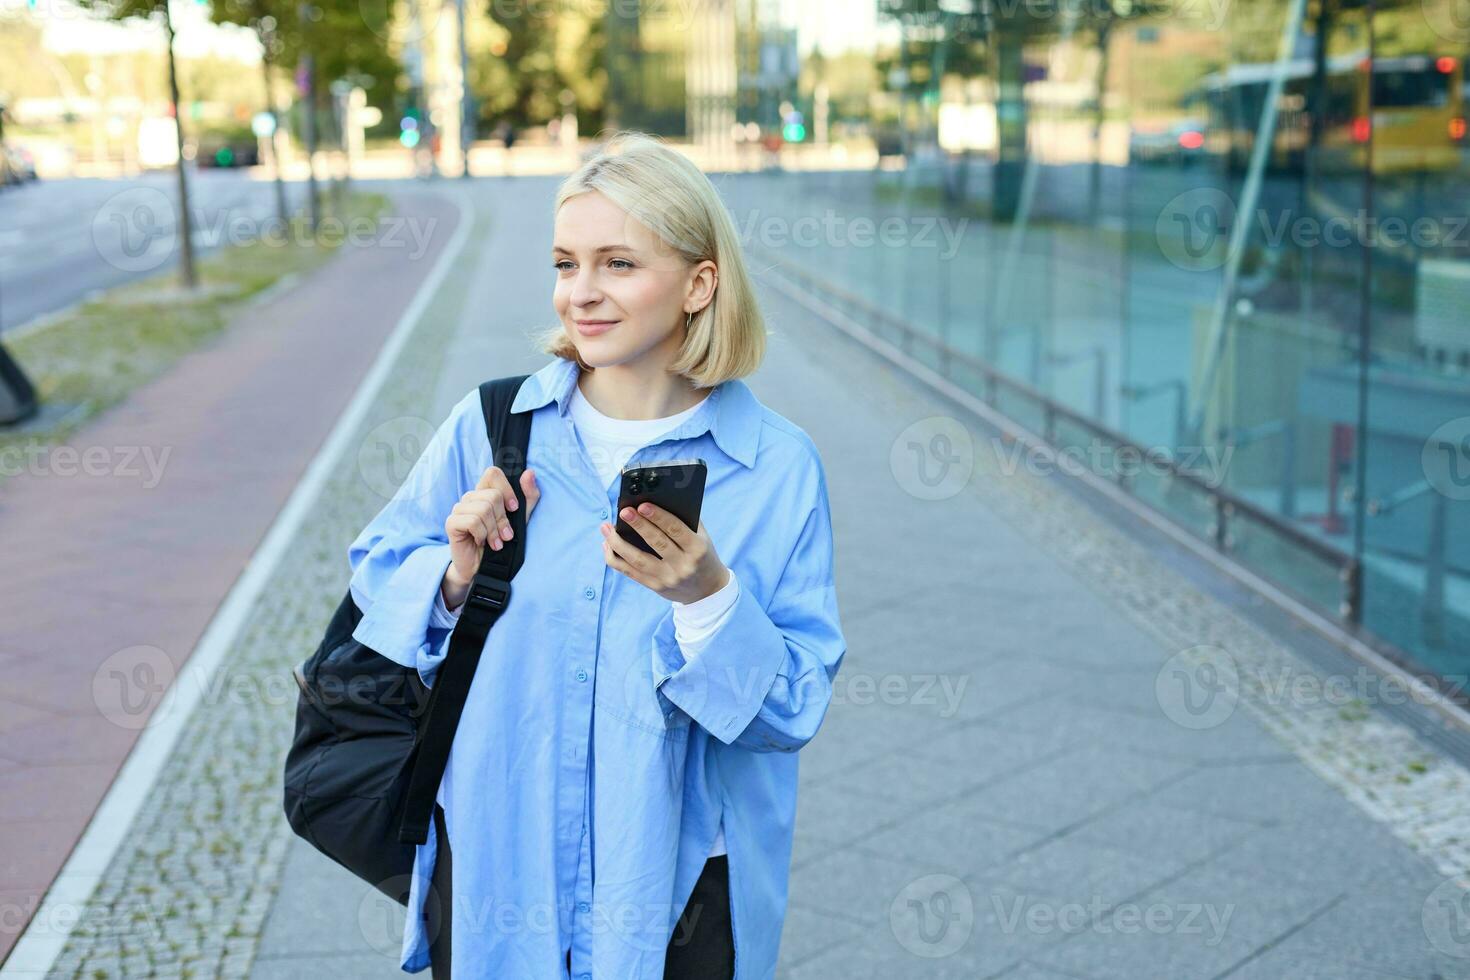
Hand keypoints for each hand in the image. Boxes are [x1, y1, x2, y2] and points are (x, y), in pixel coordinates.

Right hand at [443, 465, 539, 607]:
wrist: (485, 570)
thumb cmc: (501, 542)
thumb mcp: (521, 519)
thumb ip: (527, 497)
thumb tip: (530, 473)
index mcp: (485, 493)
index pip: (493, 473)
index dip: (507, 489)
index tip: (513, 508)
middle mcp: (471, 498)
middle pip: (493, 494)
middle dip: (503, 518)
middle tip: (505, 535)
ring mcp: (459, 509)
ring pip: (484, 508)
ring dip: (494, 530)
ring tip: (495, 542)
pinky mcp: (452, 523)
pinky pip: (472, 521)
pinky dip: (482, 534)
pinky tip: (481, 543)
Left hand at [600, 503, 729, 603]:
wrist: (707, 590)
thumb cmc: (702, 555)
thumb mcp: (702, 538)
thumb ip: (685, 521)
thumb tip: (656, 500)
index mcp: (697, 549)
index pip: (675, 530)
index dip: (658, 517)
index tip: (642, 505)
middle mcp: (683, 566)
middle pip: (656, 543)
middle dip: (638, 525)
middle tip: (623, 511)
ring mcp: (667, 578)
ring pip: (638, 560)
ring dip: (618, 543)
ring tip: (606, 527)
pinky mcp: (655, 587)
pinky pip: (630, 572)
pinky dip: (615, 558)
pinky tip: (607, 544)